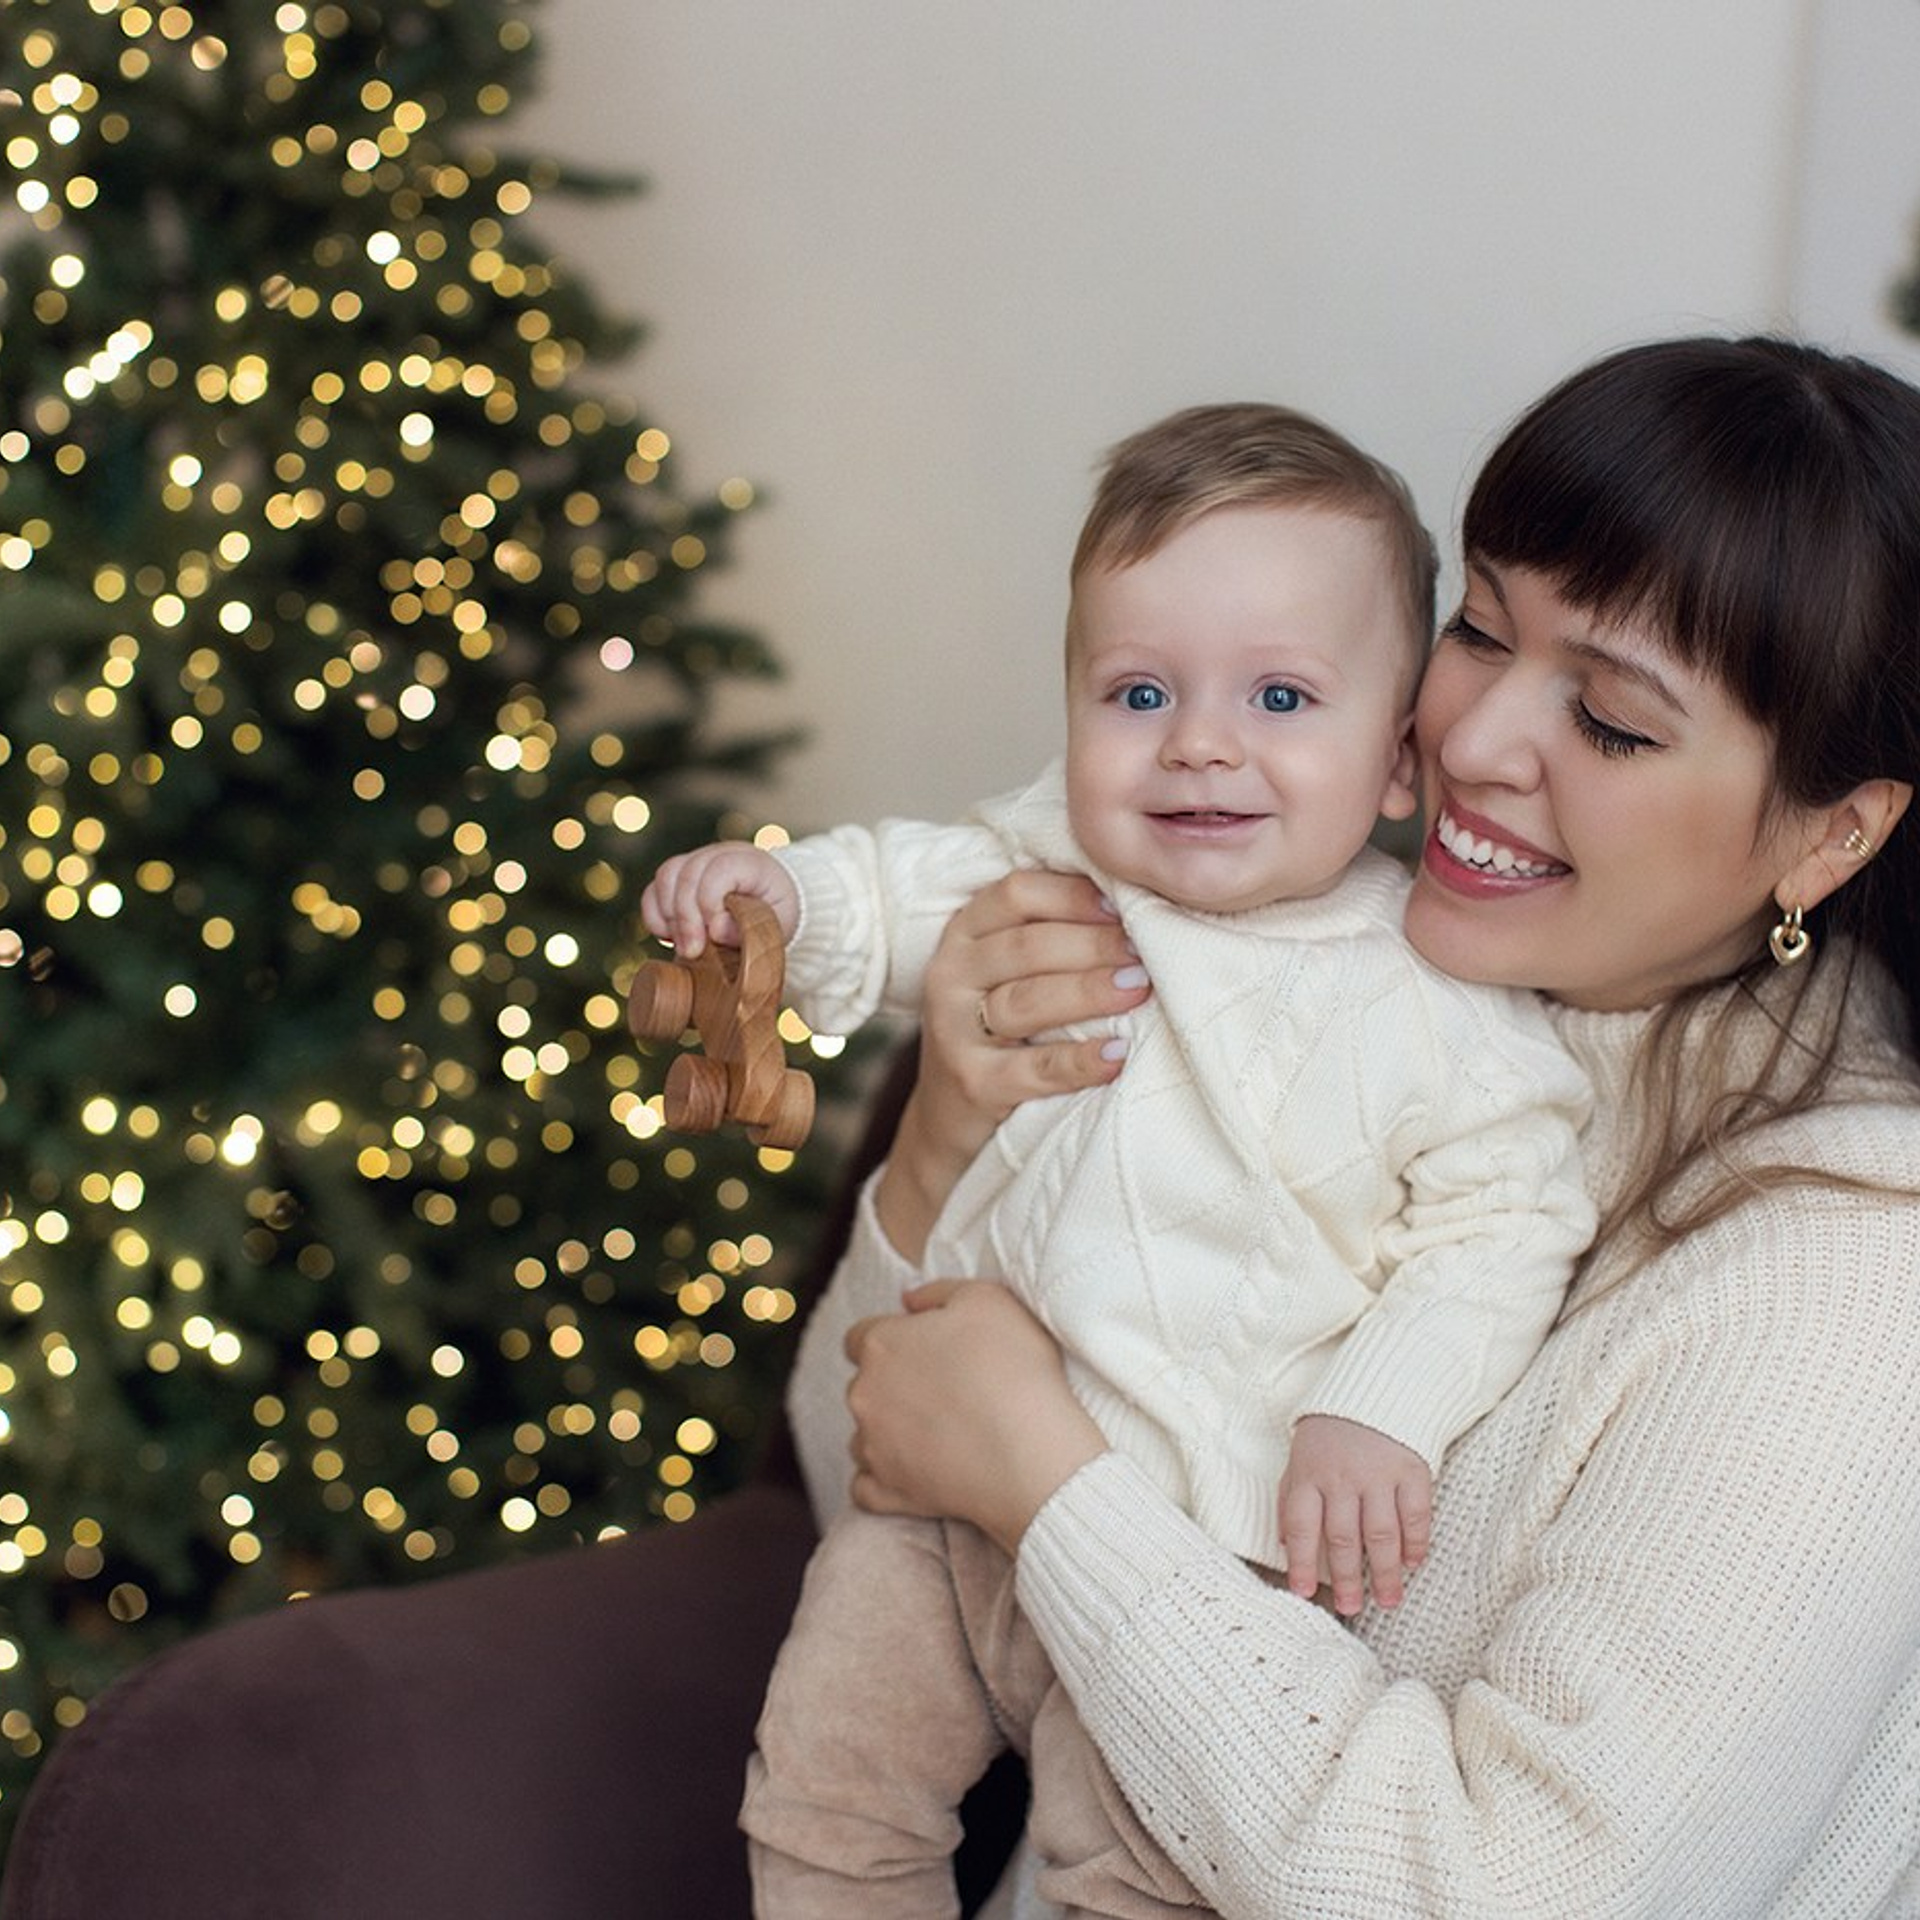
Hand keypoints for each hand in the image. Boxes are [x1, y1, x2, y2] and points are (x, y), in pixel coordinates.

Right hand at [640, 842, 798, 956]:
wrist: (771, 905)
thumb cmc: (777, 914)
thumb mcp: (778, 925)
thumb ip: (751, 928)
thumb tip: (716, 930)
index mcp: (750, 861)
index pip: (719, 869)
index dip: (710, 902)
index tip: (714, 935)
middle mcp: (719, 854)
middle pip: (686, 872)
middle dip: (686, 918)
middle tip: (692, 952)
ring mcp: (695, 862)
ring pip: (665, 877)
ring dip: (669, 917)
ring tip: (685, 946)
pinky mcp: (677, 878)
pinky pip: (652, 890)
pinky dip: (655, 916)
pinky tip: (670, 937)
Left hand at [844, 1281, 1107, 1555]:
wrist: (1029, 1452)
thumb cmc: (1013, 1368)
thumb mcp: (987, 1299)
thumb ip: (938, 1292)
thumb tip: (909, 1300)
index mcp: (881, 1344)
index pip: (860, 1336)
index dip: (892, 1340)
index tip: (925, 1351)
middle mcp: (864, 1394)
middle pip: (865, 1386)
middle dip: (893, 1387)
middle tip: (945, 1392)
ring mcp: (873, 1447)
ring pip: (864, 1437)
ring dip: (888, 1435)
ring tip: (938, 1436)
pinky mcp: (889, 1492)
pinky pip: (866, 1489)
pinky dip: (885, 1483)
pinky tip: (916, 1475)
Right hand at [876, 870, 1150, 1257]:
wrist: (950, 1115)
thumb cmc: (1000, 1031)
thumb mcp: (1008, 974)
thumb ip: (1049, 935)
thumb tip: (1133, 904)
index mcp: (964, 934)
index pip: (1016, 894)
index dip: (1071, 895)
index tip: (1122, 907)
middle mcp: (952, 975)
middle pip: (1025, 946)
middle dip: (1092, 944)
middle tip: (1144, 951)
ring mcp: (954, 1030)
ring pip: (1027, 1001)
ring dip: (1089, 992)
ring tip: (1139, 989)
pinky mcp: (971, 1083)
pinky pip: (1032, 1068)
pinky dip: (1079, 1061)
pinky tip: (1117, 1055)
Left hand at [1278, 1414, 1432, 1615]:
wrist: (1375, 1388)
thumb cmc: (1330, 1433)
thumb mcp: (1300, 1458)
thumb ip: (1290, 1499)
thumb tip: (1284, 1545)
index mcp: (1309, 1475)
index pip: (1301, 1527)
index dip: (1301, 1562)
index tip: (1303, 1593)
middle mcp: (1342, 1478)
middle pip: (1342, 1538)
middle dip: (1346, 1579)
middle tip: (1351, 1608)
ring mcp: (1379, 1474)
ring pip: (1381, 1534)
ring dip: (1384, 1572)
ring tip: (1389, 1600)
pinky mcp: (1412, 1469)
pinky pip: (1415, 1514)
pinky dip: (1415, 1542)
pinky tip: (1413, 1563)